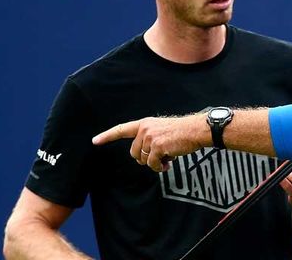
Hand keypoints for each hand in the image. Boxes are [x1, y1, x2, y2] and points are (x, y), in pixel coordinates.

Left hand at [92, 114, 207, 171]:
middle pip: (134, 153)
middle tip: (160, 155)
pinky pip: (153, 164)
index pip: (122, 129)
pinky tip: (168, 163)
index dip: (107, 136)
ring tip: (167, 156)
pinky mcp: (158, 147)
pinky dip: (160, 167)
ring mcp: (150, 138)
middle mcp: (145, 129)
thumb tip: (143, 157)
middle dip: (145, 158)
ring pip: (143, 160)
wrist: (196, 130)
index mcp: (145, 124)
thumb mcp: (162, 129)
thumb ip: (149, 138)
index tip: (95, 141)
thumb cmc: (183, 131)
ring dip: (155, 163)